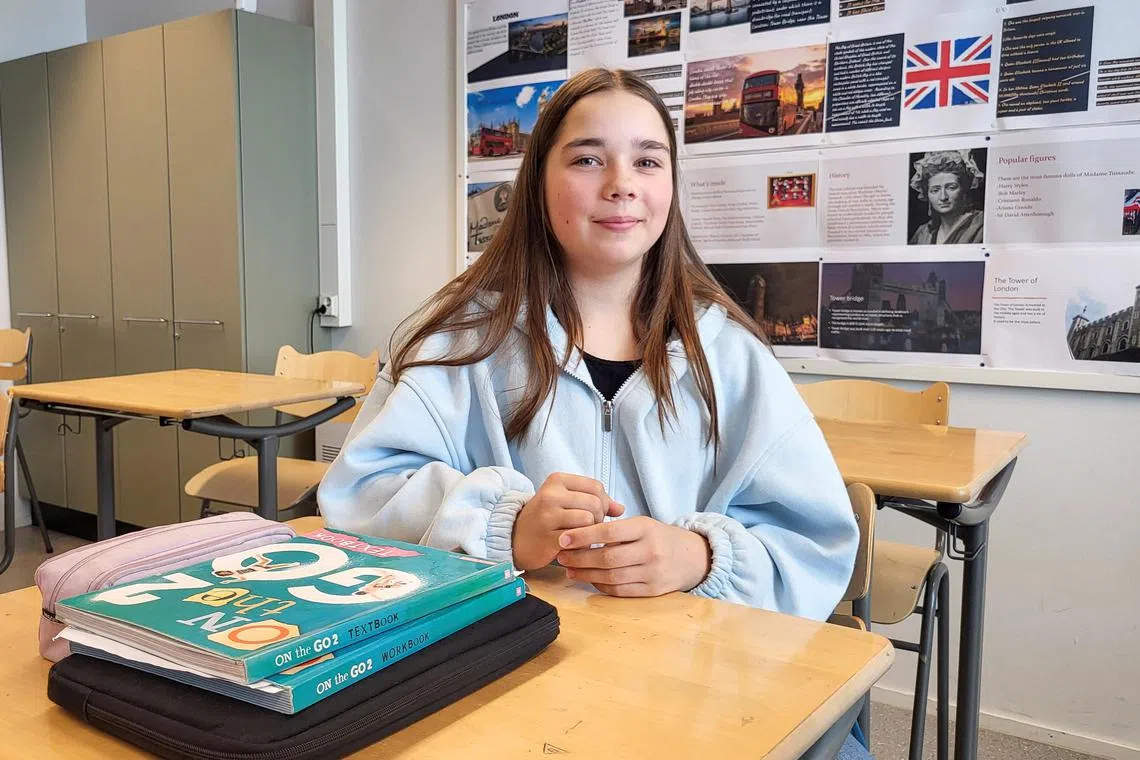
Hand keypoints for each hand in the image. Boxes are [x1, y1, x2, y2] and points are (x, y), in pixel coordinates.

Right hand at [511, 473, 623, 570]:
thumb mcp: (566, 501)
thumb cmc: (545, 518)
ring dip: (592, 532)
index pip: (596, 486)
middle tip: (591, 527)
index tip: (597, 512)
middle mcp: (551, 494)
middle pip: (595, 503)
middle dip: (599, 518)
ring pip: (589, 520)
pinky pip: (580, 539)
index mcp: (557, 480)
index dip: (604, 502)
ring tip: (583, 536)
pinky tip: (576, 545)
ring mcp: (548, 516)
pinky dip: (583, 544)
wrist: (515, 538)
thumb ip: (595, 501)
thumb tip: (621, 508)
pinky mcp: (549, 537)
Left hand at [555, 516, 711, 596]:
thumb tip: (579, 533)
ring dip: (586, 574)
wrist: (692, 557)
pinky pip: (620, 590)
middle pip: (607, 557)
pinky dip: (601, 585)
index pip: (609, 531)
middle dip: (579, 558)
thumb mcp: (643, 525)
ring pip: (611, 576)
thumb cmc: (659, 538)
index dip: (583, 535)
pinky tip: (589, 579)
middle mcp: (650, 550)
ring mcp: (652, 573)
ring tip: (570, 569)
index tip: (563, 538)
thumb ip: (616, 529)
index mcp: (645, 528)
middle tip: (561, 556)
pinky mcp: (652, 591)